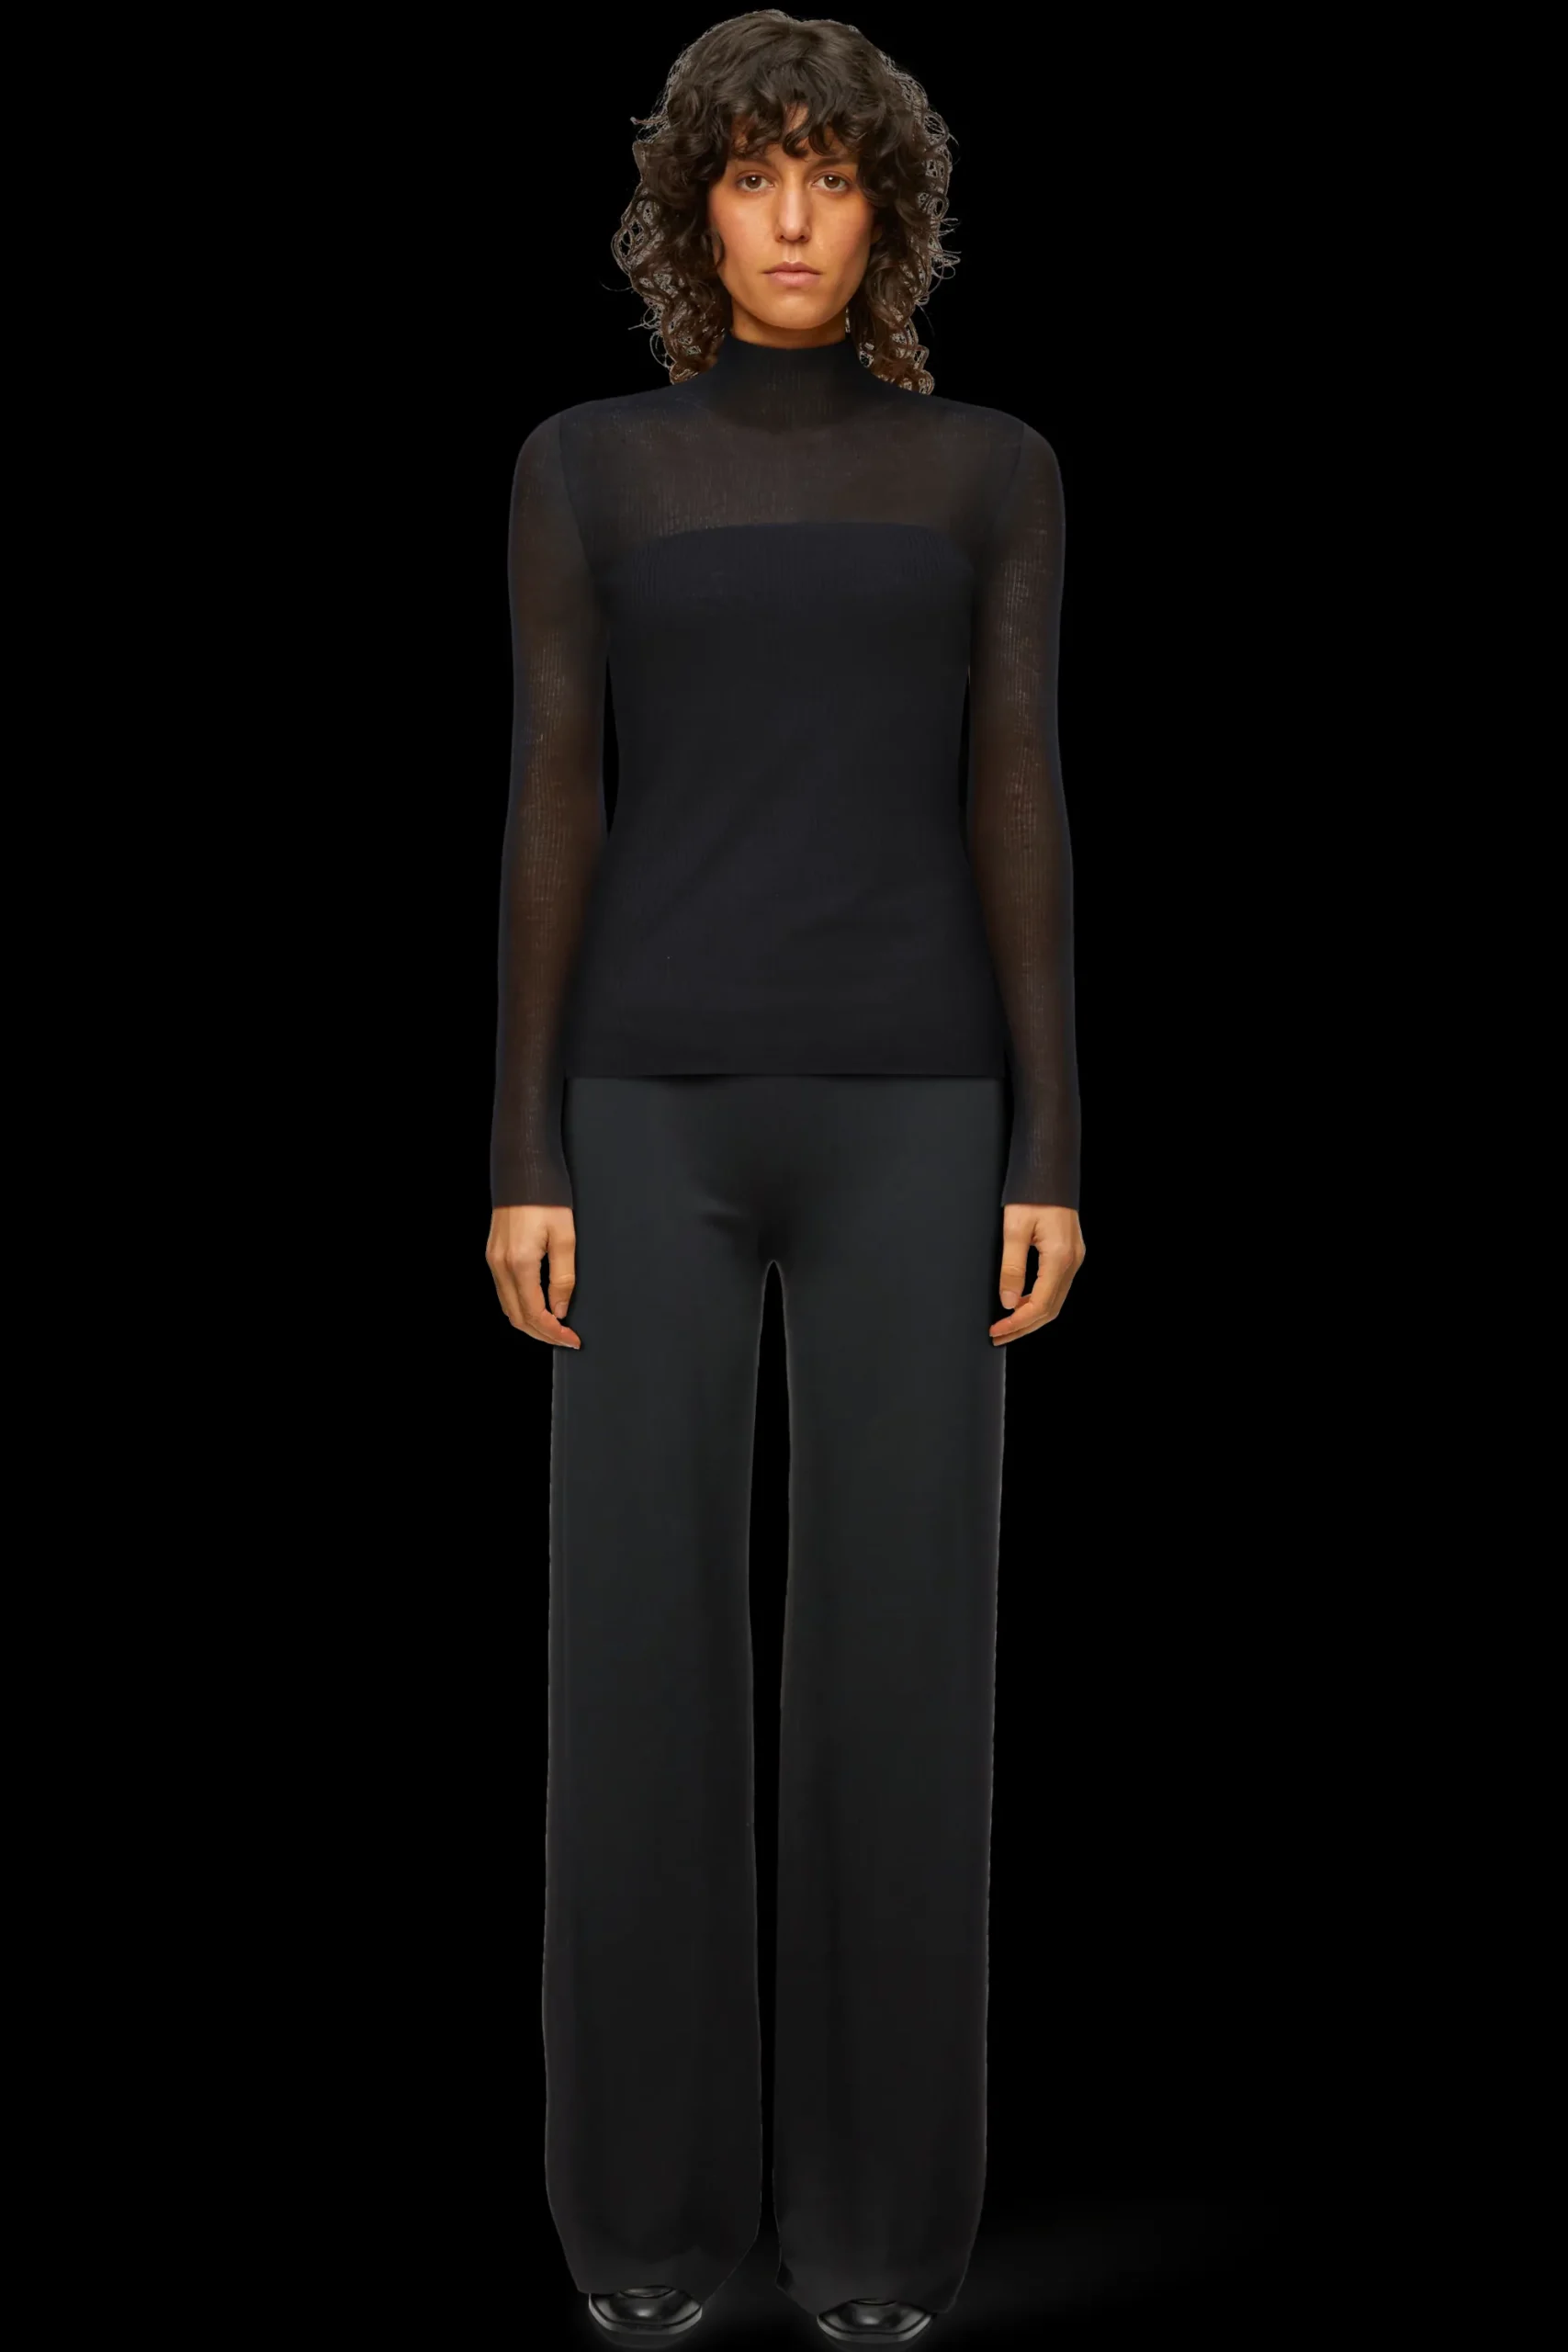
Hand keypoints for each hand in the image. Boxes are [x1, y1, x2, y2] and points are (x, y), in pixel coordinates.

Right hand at [486, 1204, 581, 1346]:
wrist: (523, 1169)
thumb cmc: (547, 1197)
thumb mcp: (565, 1237)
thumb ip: (562, 1278)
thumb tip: (559, 1309)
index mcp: (519, 1263)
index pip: (534, 1314)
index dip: (554, 1332)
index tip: (572, 1340)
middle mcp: (501, 1265)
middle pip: (517, 1317)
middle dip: (542, 1334)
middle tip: (565, 1339)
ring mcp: (493, 1260)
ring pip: (508, 1306)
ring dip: (530, 1322)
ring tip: (554, 1327)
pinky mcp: (493, 1254)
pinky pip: (503, 1291)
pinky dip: (520, 1306)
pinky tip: (537, 1306)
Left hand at [989, 1204, 1084, 1343]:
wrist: (1050, 1169)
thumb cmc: (1031, 1192)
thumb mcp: (1014, 1228)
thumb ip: (1012, 1266)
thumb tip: (1008, 1301)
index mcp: (1060, 1257)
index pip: (1040, 1305)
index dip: (1018, 1323)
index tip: (997, 1329)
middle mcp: (1072, 1261)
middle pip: (1050, 1309)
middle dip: (1024, 1326)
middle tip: (998, 1335)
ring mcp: (1074, 1258)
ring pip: (1055, 1300)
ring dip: (1031, 1316)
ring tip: (1006, 1325)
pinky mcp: (1070, 1253)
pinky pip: (1056, 1287)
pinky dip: (1038, 1301)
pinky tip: (1020, 1303)